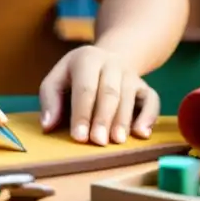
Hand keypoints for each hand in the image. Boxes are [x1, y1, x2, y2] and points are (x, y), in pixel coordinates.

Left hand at [39, 46, 160, 144]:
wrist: (107, 58)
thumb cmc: (75, 76)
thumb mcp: (56, 79)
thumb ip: (50, 100)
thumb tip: (47, 125)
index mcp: (87, 59)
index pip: (85, 88)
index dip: (82, 113)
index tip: (79, 137)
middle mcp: (111, 63)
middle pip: (109, 92)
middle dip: (103, 118)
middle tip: (98, 141)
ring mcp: (130, 74)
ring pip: (129, 96)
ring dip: (123, 120)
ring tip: (117, 141)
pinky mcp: (145, 86)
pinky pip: (152, 100)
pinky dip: (149, 116)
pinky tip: (142, 133)